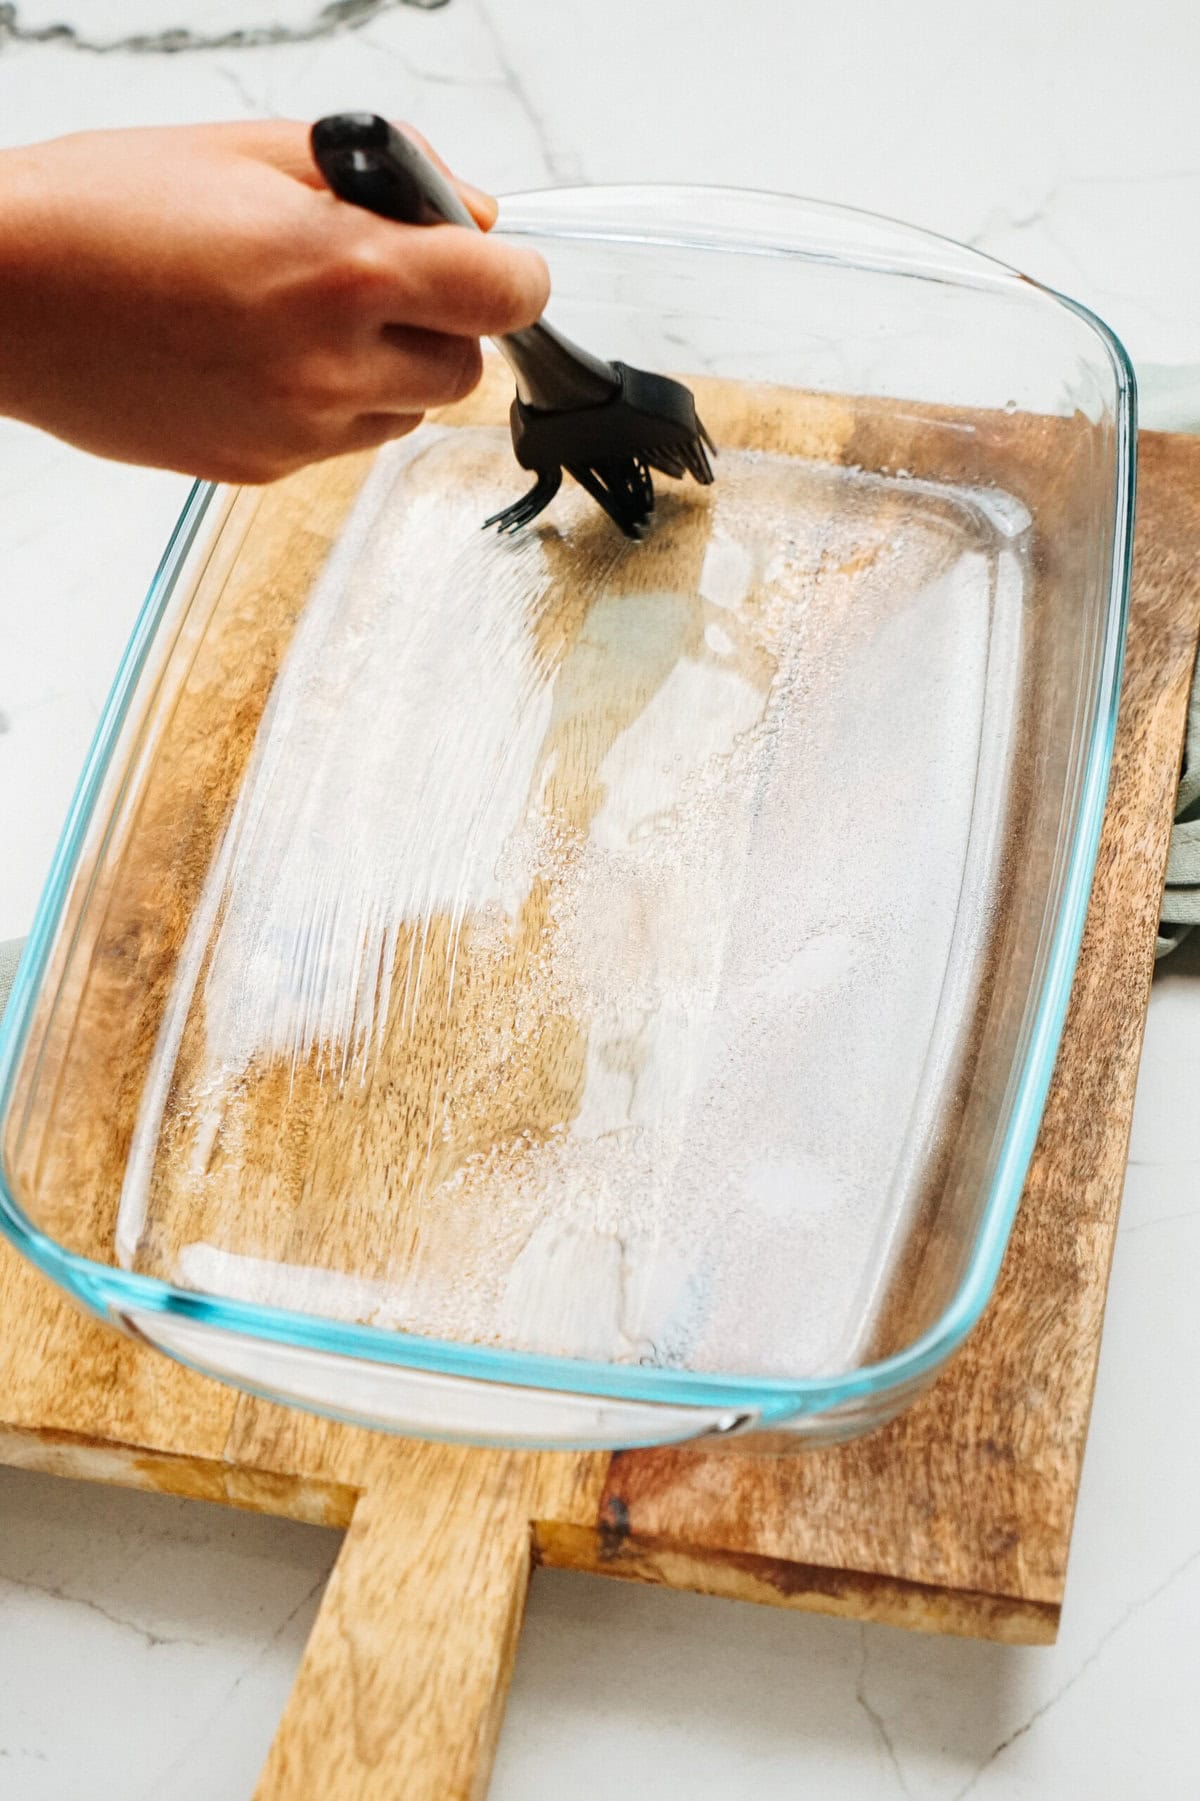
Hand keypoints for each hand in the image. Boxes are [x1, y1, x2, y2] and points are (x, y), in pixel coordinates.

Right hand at [0, 121, 548, 482]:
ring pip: (408, 414)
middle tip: (381, 282)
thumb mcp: (254, 150)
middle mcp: (331, 364)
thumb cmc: (103, 209)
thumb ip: (386, 178)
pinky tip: (262, 357)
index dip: (513, 275)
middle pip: (466, 368)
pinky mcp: (262, 470)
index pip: (505, 293)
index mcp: (342, 269)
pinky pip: (342, 444)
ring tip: (304, 318)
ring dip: (389, 369)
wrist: (1, 297)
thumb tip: (470, 210)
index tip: (498, 266)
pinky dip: (332, 405)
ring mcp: (298, 431)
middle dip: (444, 323)